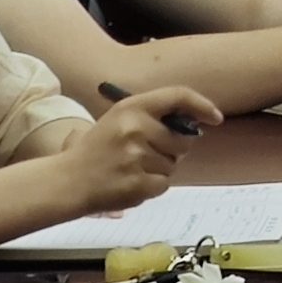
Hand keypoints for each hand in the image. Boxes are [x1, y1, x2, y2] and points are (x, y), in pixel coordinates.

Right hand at [63, 90, 212, 210]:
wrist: (66, 181)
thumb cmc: (96, 150)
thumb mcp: (119, 120)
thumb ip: (152, 117)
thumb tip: (194, 125)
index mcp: (131, 107)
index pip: (178, 96)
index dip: (202, 105)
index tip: (215, 117)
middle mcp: (136, 128)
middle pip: (184, 139)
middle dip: (175, 149)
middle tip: (148, 153)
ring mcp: (137, 157)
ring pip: (174, 164)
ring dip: (160, 169)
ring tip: (132, 168)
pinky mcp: (139, 183)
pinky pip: (164, 184)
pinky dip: (153, 186)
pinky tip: (131, 182)